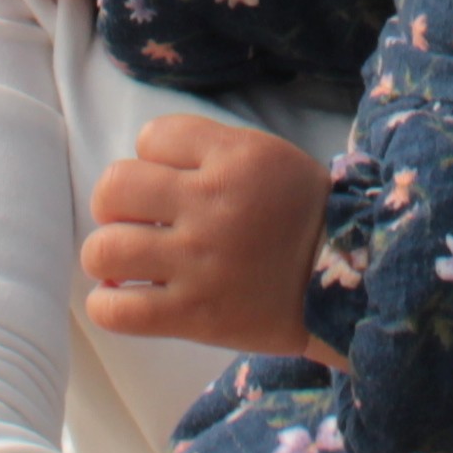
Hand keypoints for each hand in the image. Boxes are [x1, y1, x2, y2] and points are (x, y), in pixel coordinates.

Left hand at [80, 114, 332, 356]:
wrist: (347, 283)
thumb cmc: (300, 216)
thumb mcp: (267, 157)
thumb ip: (207, 151)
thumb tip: (138, 168)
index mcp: (235, 158)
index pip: (151, 137)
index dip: (152, 159)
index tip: (172, 181)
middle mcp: (212, 205)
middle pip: (114, 187)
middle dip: (113, 203)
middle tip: (134, 220)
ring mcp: (200, 263)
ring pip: (105, 249)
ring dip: (106, 254)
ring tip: (124, 264)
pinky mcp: (195, 315)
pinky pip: (117, 311)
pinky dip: (107, 305)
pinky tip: (121, 299)